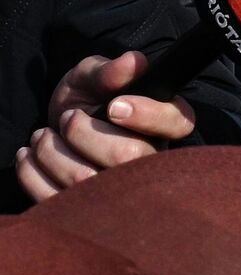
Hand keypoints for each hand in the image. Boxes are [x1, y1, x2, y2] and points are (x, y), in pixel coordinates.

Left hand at [13, 52, 192, 202]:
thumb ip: (109, 70)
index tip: (113, 106)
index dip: (147, 115)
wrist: (57, 131)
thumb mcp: (93, 78)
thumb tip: (132, 63)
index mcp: (164, 126)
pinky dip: (34, 173)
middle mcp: (151, 162)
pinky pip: (59, 198)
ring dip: (52, 152)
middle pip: (129, 156)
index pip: (176, 123)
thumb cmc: (85, 101)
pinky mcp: (86, 211)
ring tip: (42, 136)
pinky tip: (31, 155)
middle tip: (68, 118)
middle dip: (84, 133)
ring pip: (88, 180)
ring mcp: (120, 192)